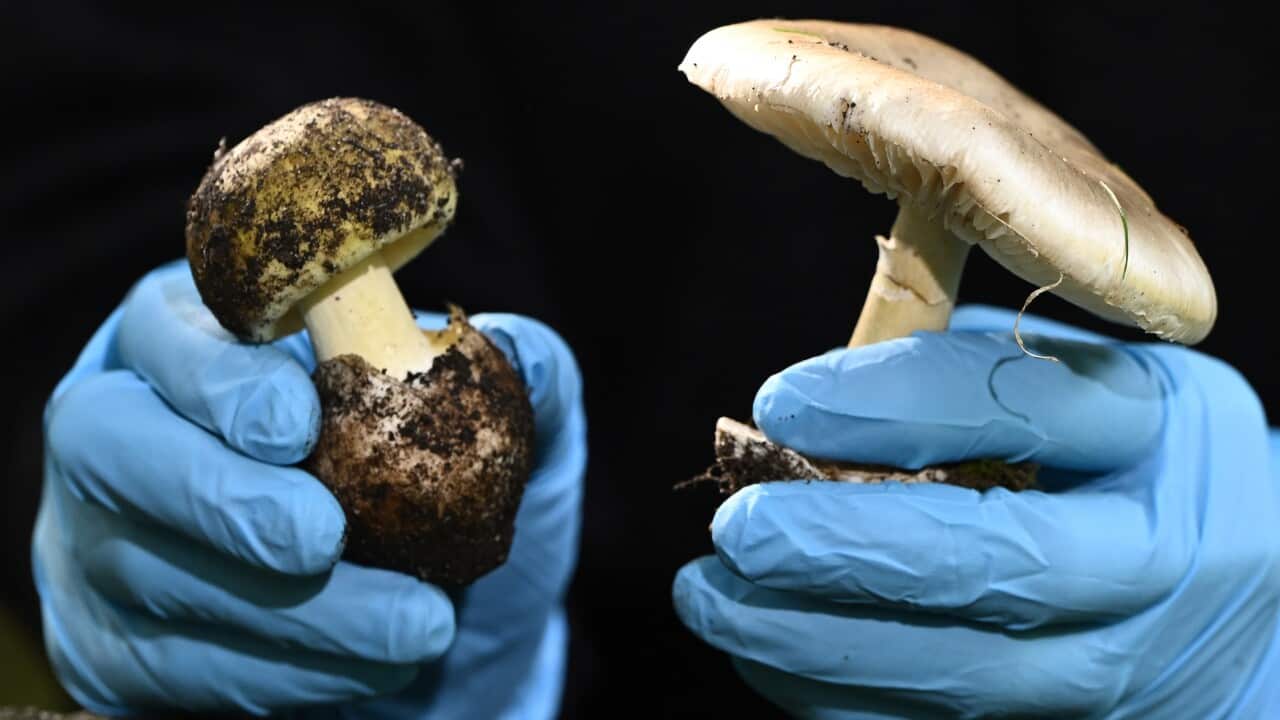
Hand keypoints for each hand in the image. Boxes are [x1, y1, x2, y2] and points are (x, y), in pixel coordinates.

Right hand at [36, 261, 583, 717]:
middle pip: (109, 445)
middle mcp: (124, 427)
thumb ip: (512, 370)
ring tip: (412, 626)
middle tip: (321, 539)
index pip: (165, 330)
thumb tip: (518, 343)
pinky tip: (373, 667)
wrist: (431, 606)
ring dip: (284, 608)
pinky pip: (174, 666)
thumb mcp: (490, 419)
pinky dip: (281, 672)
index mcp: (199, 336)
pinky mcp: (116, 644)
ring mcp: (100, 538)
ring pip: (145, 571)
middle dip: (219, 496)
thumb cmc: (443, 478)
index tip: (296, 422)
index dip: (215, 376)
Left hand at [673, 305, 1279, 717]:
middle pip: (997, 562)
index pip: (1016, 405)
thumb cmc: (1127, 470)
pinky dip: (838, 698)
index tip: (778, 403)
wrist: (1238, 606)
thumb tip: (809, 407)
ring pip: (962, 672)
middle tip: (736, 529)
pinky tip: (761, 654)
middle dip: (846, 548)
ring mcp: (1126, 662)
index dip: (884, 403)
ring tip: (709, 598)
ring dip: (813, 641)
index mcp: (1157, 430)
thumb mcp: (1080, 392)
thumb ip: (965, 380)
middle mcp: (1157, 553)